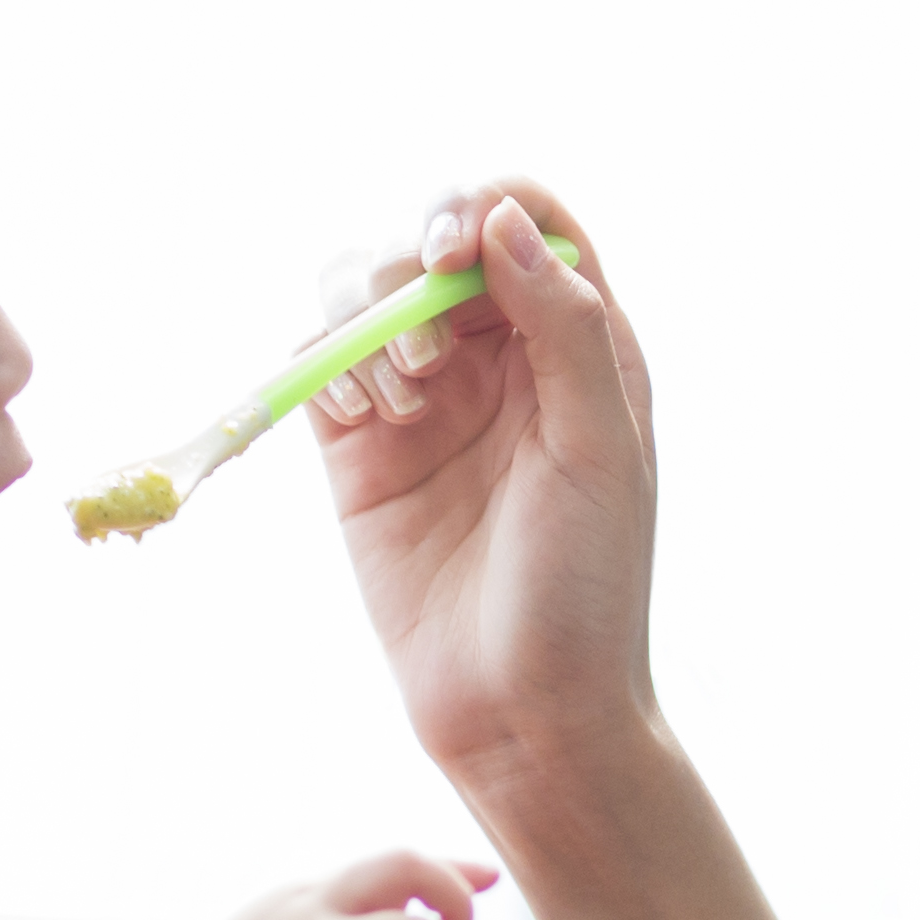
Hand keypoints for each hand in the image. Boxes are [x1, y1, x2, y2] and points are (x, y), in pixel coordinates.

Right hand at [314, 187, 664, 818]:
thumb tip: (501, 221)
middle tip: (429, 357)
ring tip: (398, 403)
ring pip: (363, 290)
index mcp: (580, 343)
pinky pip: (320, 362)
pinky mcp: (360, 449)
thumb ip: (564, 328)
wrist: (524, 713)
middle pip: (429, 239)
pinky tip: (363, 419)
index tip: (451, 255)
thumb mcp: (599, 450)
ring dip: (366, 319)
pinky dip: (325, 364)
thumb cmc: (586, 589)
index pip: (527, 219)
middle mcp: (500, 357)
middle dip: (409, 268)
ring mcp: (425, 399)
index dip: (481, 205)